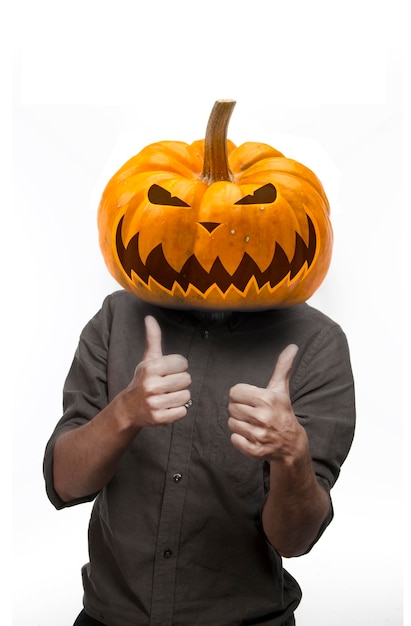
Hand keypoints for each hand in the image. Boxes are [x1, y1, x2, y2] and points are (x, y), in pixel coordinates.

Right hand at [119, 316, 191, 428]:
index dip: (179, 367)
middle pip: (187, 380)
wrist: (129, 408)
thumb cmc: (142, 380)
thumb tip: (149, 317)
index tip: (169, 372)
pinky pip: (183, 411)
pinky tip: (167, 407)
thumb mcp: (148, 359)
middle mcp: (151, 385)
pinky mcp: (159, 418)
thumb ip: (153, 338)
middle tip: (168, 385)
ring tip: (167, 396)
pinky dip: (178, 410)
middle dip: (180, 382)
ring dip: (180, 397)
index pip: (183, 363)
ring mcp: (155, 403)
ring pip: (186, 396)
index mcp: (151, 368)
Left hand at [228, 344, 304, 460]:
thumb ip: (282, 367)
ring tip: (253, 424)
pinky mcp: (254, 450)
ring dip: (239, 424)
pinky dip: (240, 438)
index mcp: (266, 399)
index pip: (234, 392)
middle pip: (231, 407)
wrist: (291, 443)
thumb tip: (292, 346)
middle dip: (239, 409)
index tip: (251, 400)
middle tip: (252, 412)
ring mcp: (258, 435)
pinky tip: (252, 435)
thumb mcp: (281, 389)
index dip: (240, 395)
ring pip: (231, 423)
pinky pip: (233, 439)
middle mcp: (262, 417)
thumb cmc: (282, 412)